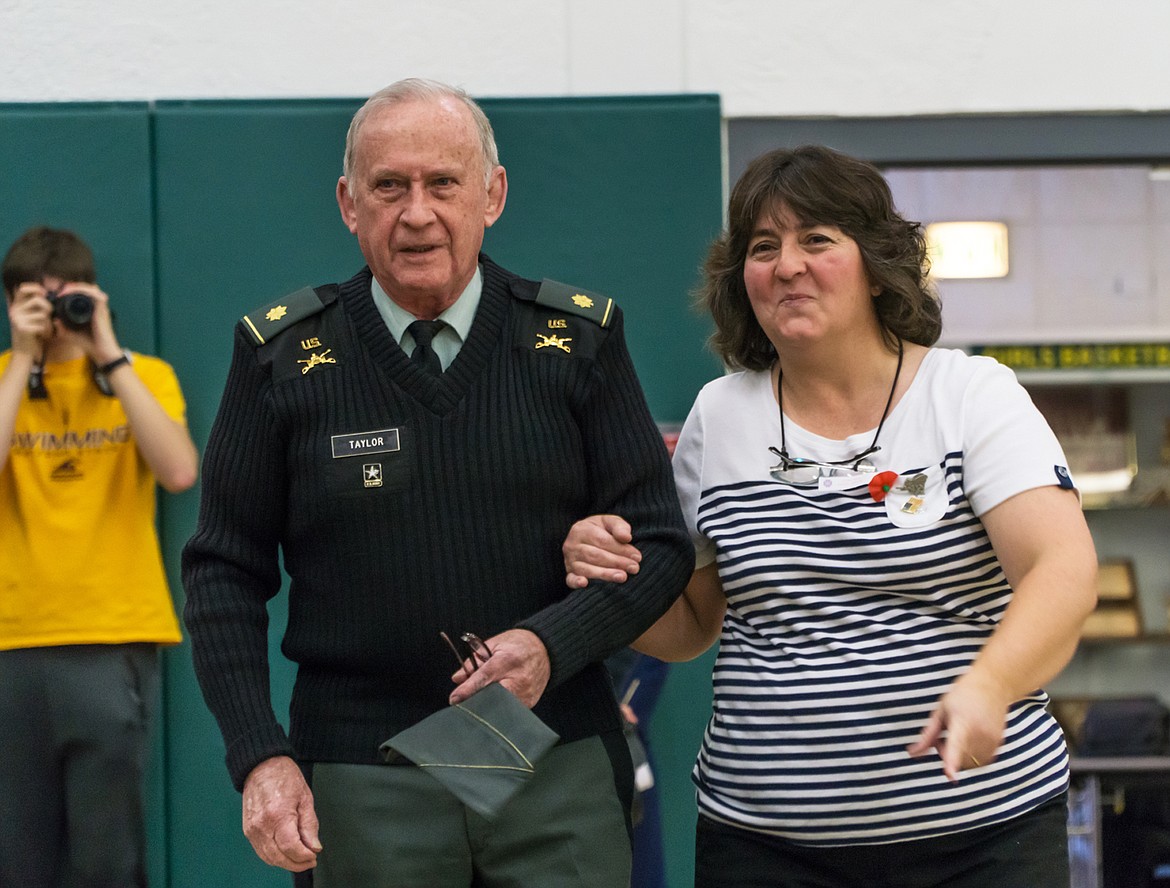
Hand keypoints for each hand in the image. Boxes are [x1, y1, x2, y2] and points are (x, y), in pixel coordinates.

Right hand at [6, 283, 52, 355]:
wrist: (23, 352)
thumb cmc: (31, 333)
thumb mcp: (31, 317)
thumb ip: (35, 306)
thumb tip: (46, 293)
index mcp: (16, 306)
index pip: (23, 289)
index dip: (35, 288)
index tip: (44, 293)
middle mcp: (14, 310)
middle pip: (37, 300)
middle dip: (48, 307)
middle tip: (50, 317)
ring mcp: (17, 319)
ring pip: (43, 314)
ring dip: (49, 323)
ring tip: (45, 329)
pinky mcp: (22, 328)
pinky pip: (42, 325)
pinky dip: (46, 331)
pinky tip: (42, 335)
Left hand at [55, 282, 123, 364]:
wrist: (102, 352)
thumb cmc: (90, 344)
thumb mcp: (72, 335)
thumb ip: (63, 329)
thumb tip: (54, 320)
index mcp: (92, 311)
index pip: (84, 294)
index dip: (72, 290)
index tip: (59, 295)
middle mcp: (98, 307)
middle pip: (88, 288)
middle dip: (74, 286)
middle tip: (61, 291)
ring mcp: (101, 308)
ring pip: (91, 288)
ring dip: (78, 287)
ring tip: (66, 290)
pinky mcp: (103, 310)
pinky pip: (95, 294)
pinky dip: (84, 291)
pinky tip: (72, 293)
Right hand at [241, 756, 321, 871]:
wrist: (262, 766)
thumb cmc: (284, 777)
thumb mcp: (305, 798)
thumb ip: (310, 825)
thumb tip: (314, 847)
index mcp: (278, 815)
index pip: (291, 847)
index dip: (304, 857)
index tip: (314, 856)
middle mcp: (262, 825)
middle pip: (279, 857)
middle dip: (296, 864)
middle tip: (310, 861)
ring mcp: (252, 829)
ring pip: (268, 858)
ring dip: (285, 863)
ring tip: (300, 859)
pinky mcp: (248, 831)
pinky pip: (261, 851)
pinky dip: (274, 857)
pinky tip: (286, 854)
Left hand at [449, 628, 549, 707]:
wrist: (545, 650)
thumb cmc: (518, 644)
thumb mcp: (494, 644)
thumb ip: (474, 660)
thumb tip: (458, 678)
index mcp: (508, 659)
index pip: (484, 677)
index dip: (468, 689)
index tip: (454, 698)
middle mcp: (519, 678)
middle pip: (491, 696)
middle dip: (475, 700)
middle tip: (462, 703)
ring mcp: (526, 693)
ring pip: (499, 707)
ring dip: (486, 704)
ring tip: (479, 699)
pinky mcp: (529, 703)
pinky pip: (508, 710)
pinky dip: (497, 706)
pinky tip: (493, 700)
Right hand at [562, 514, 641, 588]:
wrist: (584, 539)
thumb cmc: (600, 531)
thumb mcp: (609, 523)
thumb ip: (619, 527)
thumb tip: (626, 537)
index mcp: (581, 529)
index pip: (602, 541)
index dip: (621, 549)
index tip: (637, 556)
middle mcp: (572, 545)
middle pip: (596, 555)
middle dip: (617, 562)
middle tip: (634, 568)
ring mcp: (569, 561)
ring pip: (587, 569)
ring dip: (605, 574)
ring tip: (622, 577)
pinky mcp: (569, 574)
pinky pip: (570, 579)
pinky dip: (576, 582)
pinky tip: (585, 584)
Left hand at [906, 670, 1010, 782]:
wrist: (993, 685)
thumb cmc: (962, 695)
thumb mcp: (940, 711)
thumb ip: (927, 736)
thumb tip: (911, 755)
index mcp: (963, 722)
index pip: (955, 745)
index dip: (951, 761)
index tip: (950, 776)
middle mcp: (980, 733)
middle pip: (959, 760)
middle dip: (946, 754)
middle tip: (943, 735)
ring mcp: (992, 740)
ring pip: (970, 764)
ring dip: (960, 757)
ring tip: (958, 734)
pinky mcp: (999, 744)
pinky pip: (981, 762)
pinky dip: (971, 756)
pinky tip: (970, 739)